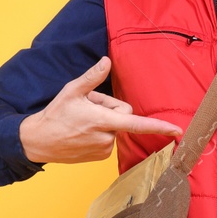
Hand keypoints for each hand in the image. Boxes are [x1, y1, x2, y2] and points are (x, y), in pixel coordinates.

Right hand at [18, 56, 183, 164]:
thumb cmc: (55, 115)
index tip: (177, 131)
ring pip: (115, 128)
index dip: (159, 127)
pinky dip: (99, 133)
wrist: (38, 141)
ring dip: (103, 122)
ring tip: (82, 121)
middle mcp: (106, 137)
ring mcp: (103, 149)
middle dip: (110, 109)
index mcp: (103, 121)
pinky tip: (82, 132)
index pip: (137, 123)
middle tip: (88, 107)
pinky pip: (109, 138)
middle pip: (123, 116)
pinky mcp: (100, 156)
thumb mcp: (72, 91)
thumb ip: (92, 77)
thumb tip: (107, 61)